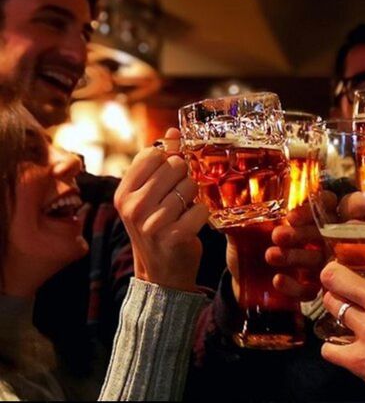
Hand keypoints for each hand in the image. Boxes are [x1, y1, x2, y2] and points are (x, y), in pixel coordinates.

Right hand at [115, 128, 208, 291]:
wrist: (161, 272)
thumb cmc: (157, 227)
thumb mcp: (149, 194)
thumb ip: (159, 162)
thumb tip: (173, 130)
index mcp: (123, 192)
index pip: (153, 154)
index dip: (171, 158)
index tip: (173, 172)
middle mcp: (132, 206)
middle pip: (174, 166)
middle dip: (184, 177)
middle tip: (181, 194)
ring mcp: (151, 223)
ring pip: (189, 186)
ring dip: (194, 196)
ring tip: (185, 210)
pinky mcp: (173, 236)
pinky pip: (200, 208)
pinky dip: (202, 213)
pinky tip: (193, 222)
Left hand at [226, 202, 327, 302]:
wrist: (242, 281)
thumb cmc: (248, 248)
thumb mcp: (242, 232)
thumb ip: (240, 222)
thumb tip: (229, 212)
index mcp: (303, 217)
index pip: (323, 204)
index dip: (312, 208)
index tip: (291, 215)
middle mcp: (315, 238)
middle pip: (322, 232)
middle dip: (301, 233)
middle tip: (277, 235)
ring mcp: (315, 264)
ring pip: (317, 259)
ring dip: (296, 256)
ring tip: (270, 255)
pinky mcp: (310, 288)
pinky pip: (310, 289)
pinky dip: (294, 286)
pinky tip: (277, 280)